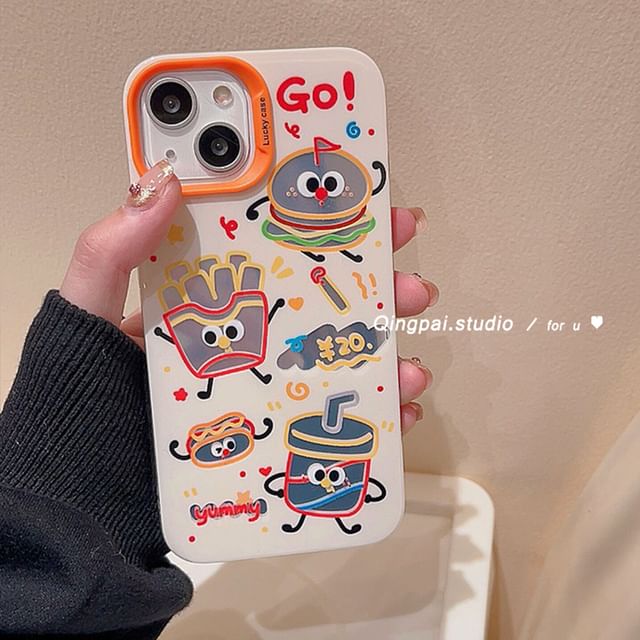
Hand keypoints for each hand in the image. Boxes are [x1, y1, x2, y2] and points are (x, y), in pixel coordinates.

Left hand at [60, 161, 435, 433]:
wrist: (86, 502)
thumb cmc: (82, 398)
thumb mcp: (87, 313)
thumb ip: (111, 250)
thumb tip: (164, 177)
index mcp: (211, 300)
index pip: (276, 251)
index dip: (326, 228)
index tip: (371, 209)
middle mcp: (245, 340)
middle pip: (323, 308)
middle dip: (377, 295)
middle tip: (412, 290)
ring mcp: (263, 389)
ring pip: (340, 365)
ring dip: (386, 361)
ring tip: (411, 367)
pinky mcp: (273, 437)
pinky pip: (334, 423)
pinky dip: (373, 419)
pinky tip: (398, 414)